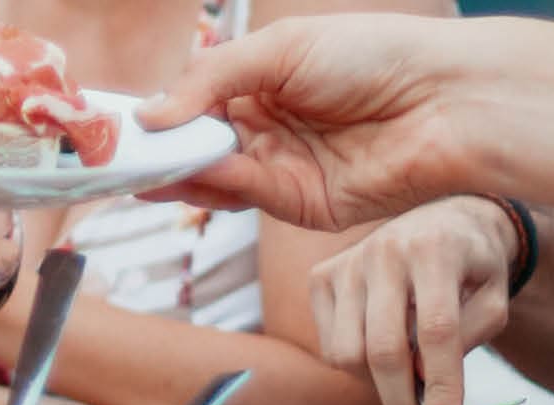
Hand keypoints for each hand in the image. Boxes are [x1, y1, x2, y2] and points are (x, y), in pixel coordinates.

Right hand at [129, 14, 524, 229]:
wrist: (444, 101)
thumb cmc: (373, 55)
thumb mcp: (279, 50)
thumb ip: (210, 81)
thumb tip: (148, 114)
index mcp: (263, 79)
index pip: (194, 100)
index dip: (158, 110)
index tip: (115, 119)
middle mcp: (270, 124)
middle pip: (197, 143)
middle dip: (157, 148)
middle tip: (109, 152)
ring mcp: (286, 166)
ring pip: (214, 174)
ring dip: (175, 170)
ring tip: (132, 164)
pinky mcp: (305, 204)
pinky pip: (247, 196)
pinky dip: (212, 186)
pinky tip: (180, 174)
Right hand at [309, 196, 515, 404]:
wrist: (444, 220)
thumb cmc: (474, 267)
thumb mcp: (495, 298)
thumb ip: (471, 337)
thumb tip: (425, 381)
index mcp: (436, 249)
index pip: (436, 329)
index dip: (441, 383)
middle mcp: (385, 250)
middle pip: (383, 348)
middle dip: (400, 399)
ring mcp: (347, 261)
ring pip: (347, 354)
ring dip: (376, 380)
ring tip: (403, 368)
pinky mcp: (322, 275)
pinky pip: (329, 346)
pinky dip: (355, 363)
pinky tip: (379, 344)